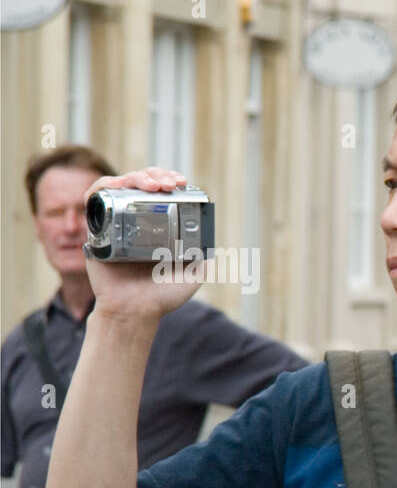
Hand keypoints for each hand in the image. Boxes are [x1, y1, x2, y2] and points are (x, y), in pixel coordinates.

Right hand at [82, 166, 200, 321]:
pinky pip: (95, 198)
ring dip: (136, 177)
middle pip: (141, 185)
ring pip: (119, 185)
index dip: (169, 182)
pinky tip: (121, 185)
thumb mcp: (193, 275)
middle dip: (156, 175)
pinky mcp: (96, 229)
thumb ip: (203, 257)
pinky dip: (105, 185)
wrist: (134, 312)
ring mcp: (114, 223)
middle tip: (169, 183)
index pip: (160, 194)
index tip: (181, 183)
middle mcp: (135, 223)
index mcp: (157, 229)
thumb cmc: (162, 297)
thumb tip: (210, 237)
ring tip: (153, 184)